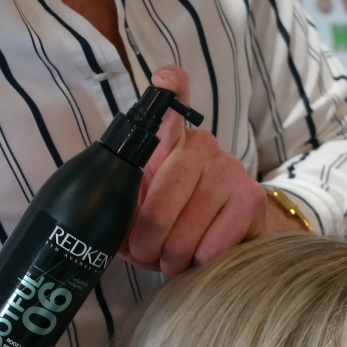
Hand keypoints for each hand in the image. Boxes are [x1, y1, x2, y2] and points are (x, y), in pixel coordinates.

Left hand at [120, 66, 304, 277]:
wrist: (231, 237)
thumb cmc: (177, 221)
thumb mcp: (141, 208)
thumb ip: (121, 201)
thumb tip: (97, 220)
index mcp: (167, 140)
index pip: (169, 101)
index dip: (168, 88)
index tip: (165, 80)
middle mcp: (201, 145)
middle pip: (157, 210)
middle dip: (146, 247)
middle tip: (149, 254)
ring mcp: (228, 170)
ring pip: (182, 238)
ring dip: (172, 262)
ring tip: (175, 259)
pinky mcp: (249, 199)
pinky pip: (209, 249)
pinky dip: (198, 265)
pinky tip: (201, 258)